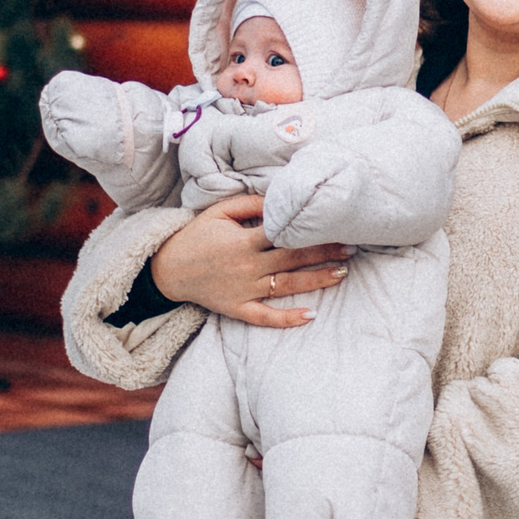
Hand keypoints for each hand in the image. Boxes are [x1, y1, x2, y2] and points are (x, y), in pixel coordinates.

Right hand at [149, 194, 349, 328]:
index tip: (334, 224)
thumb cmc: (195, 236)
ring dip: (317, 280)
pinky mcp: (238, 308)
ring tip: (342, 274)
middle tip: (351, 248)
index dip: (310, 229)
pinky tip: (311, 315)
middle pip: (293, 258)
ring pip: (287, 286)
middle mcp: (247, 266)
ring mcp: (244, 289)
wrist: (167, 269)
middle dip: (324, 253)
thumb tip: (279, 199)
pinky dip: (288, 318)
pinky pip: (266, 317)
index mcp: (243, 241)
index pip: (284, 233)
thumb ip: (249, 203)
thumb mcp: (218, 212)